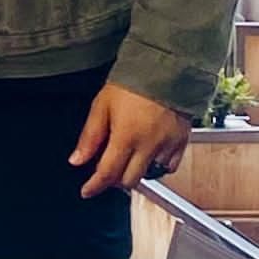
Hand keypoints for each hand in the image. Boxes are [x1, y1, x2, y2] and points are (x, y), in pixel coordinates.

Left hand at [69, 83, 190, 197]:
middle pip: (129, 180)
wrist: (165, 67)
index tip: (87, 191)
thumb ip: (90, 135)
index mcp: (126, 136)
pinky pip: (169, 166)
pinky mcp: (182, 142)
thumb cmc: (131, 81)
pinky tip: (149, 150)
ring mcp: (167, 146)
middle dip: (115, 178)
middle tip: (108, 165)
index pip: (108, 173)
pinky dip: (157, 164)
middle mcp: (149, 146)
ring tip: (129, 151)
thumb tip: (76, 160)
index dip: (95, 186)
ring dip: (136, 170)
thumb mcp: (102, 103)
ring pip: (149, 174)